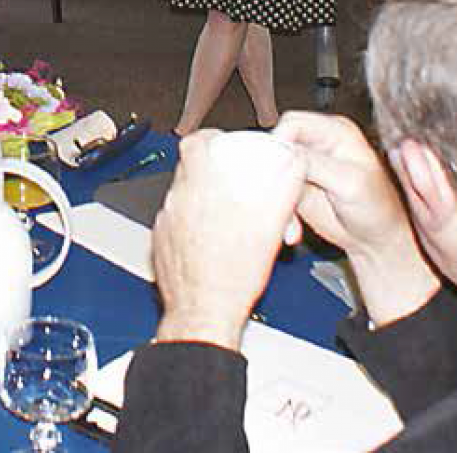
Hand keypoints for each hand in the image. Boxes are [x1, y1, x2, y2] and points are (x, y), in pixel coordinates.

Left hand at [151, 131, 306, 350]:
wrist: (204, 316)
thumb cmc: (233, 276)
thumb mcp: (270, 226)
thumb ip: (283, 188)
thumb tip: (294, 163)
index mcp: (200, 188)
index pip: (195, 143)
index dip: (212, 139)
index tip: (227, 146)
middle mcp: (177, 201)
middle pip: (190, 168)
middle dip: (213, 171)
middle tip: (234, 181)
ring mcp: (166, 223)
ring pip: (184, 195)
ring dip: (204, 198)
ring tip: (228, 214)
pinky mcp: (162, 244)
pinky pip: (177, 221)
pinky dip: (193, 224)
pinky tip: (213, 239)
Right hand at [274, 113, 438, 325]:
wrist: (376, 240)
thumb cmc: (378, 207)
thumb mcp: (349, 183)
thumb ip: (315, 164)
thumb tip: (284, 155)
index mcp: (335, 131)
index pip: (294, 123)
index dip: (281, 143)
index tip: (277, 169)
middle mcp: (318, 144)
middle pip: (278, 144)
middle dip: (275, 172)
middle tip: (281, 197)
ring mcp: (306, 167)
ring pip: (272, 171)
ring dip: (276, 198)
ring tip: (291, 223)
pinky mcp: (297, 189)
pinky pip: (274, 195)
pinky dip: (280, 213)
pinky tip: (293, 231)